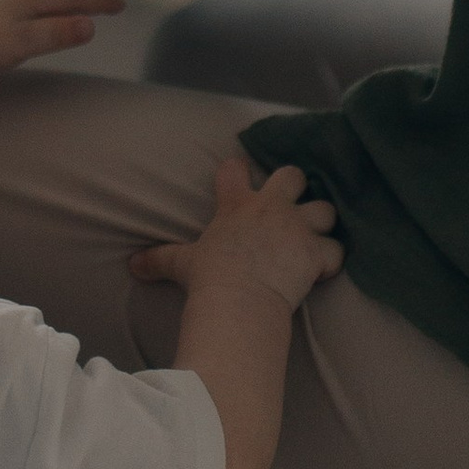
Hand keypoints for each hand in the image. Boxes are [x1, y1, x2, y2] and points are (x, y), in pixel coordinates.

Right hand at [131, 153, 343, 310]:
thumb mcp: (181, 265)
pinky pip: (335, 250)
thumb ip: (160, 259)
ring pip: (325, 209)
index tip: (238, 174)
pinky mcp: (316, 252)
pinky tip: (323, 270)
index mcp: (237, 205)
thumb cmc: (209, 278)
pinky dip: (331, 260)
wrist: (239, 299)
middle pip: (293, 175)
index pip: (234, 169)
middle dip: (295, 186)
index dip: (237, 170)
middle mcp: (271, 208)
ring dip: (321, 222)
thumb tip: (132, 265)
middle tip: (290, 204)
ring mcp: (297, 228)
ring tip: (314, 237)